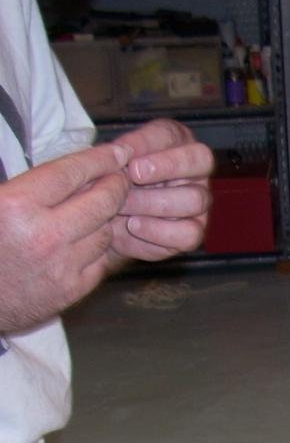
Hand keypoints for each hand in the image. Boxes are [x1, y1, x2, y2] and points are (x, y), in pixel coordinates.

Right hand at [0, 142, 130, 332]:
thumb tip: (73, 170)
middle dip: (117, 186)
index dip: (100, 160)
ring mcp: (61, 265)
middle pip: (102, 202)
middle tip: (121, 178)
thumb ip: (28, 186)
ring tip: (99, 211)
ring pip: (105, 232)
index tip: (118, 152)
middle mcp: (44, 235)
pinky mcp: (70, 290)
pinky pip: (100, 262)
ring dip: (106, 219)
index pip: (71, 172)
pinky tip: (90, 241)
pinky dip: (98, 250)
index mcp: (15, 206)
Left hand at [107, 119, 212, 261]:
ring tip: (121, 206)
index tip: (127, 157)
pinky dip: (158, 230)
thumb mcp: (107, 162)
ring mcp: (198, 202)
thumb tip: (120, 152)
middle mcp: (193, 171)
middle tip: (133, 176)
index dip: (151, 144)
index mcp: (174, 143)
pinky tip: (134, 226)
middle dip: (166, 167)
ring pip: (194, 199)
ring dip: (153, 202)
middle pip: (200, 160)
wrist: (100, 220)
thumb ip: (116, 153)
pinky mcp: (194, 232)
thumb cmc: (107, 183)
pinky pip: (190, 233)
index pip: (175, 135)